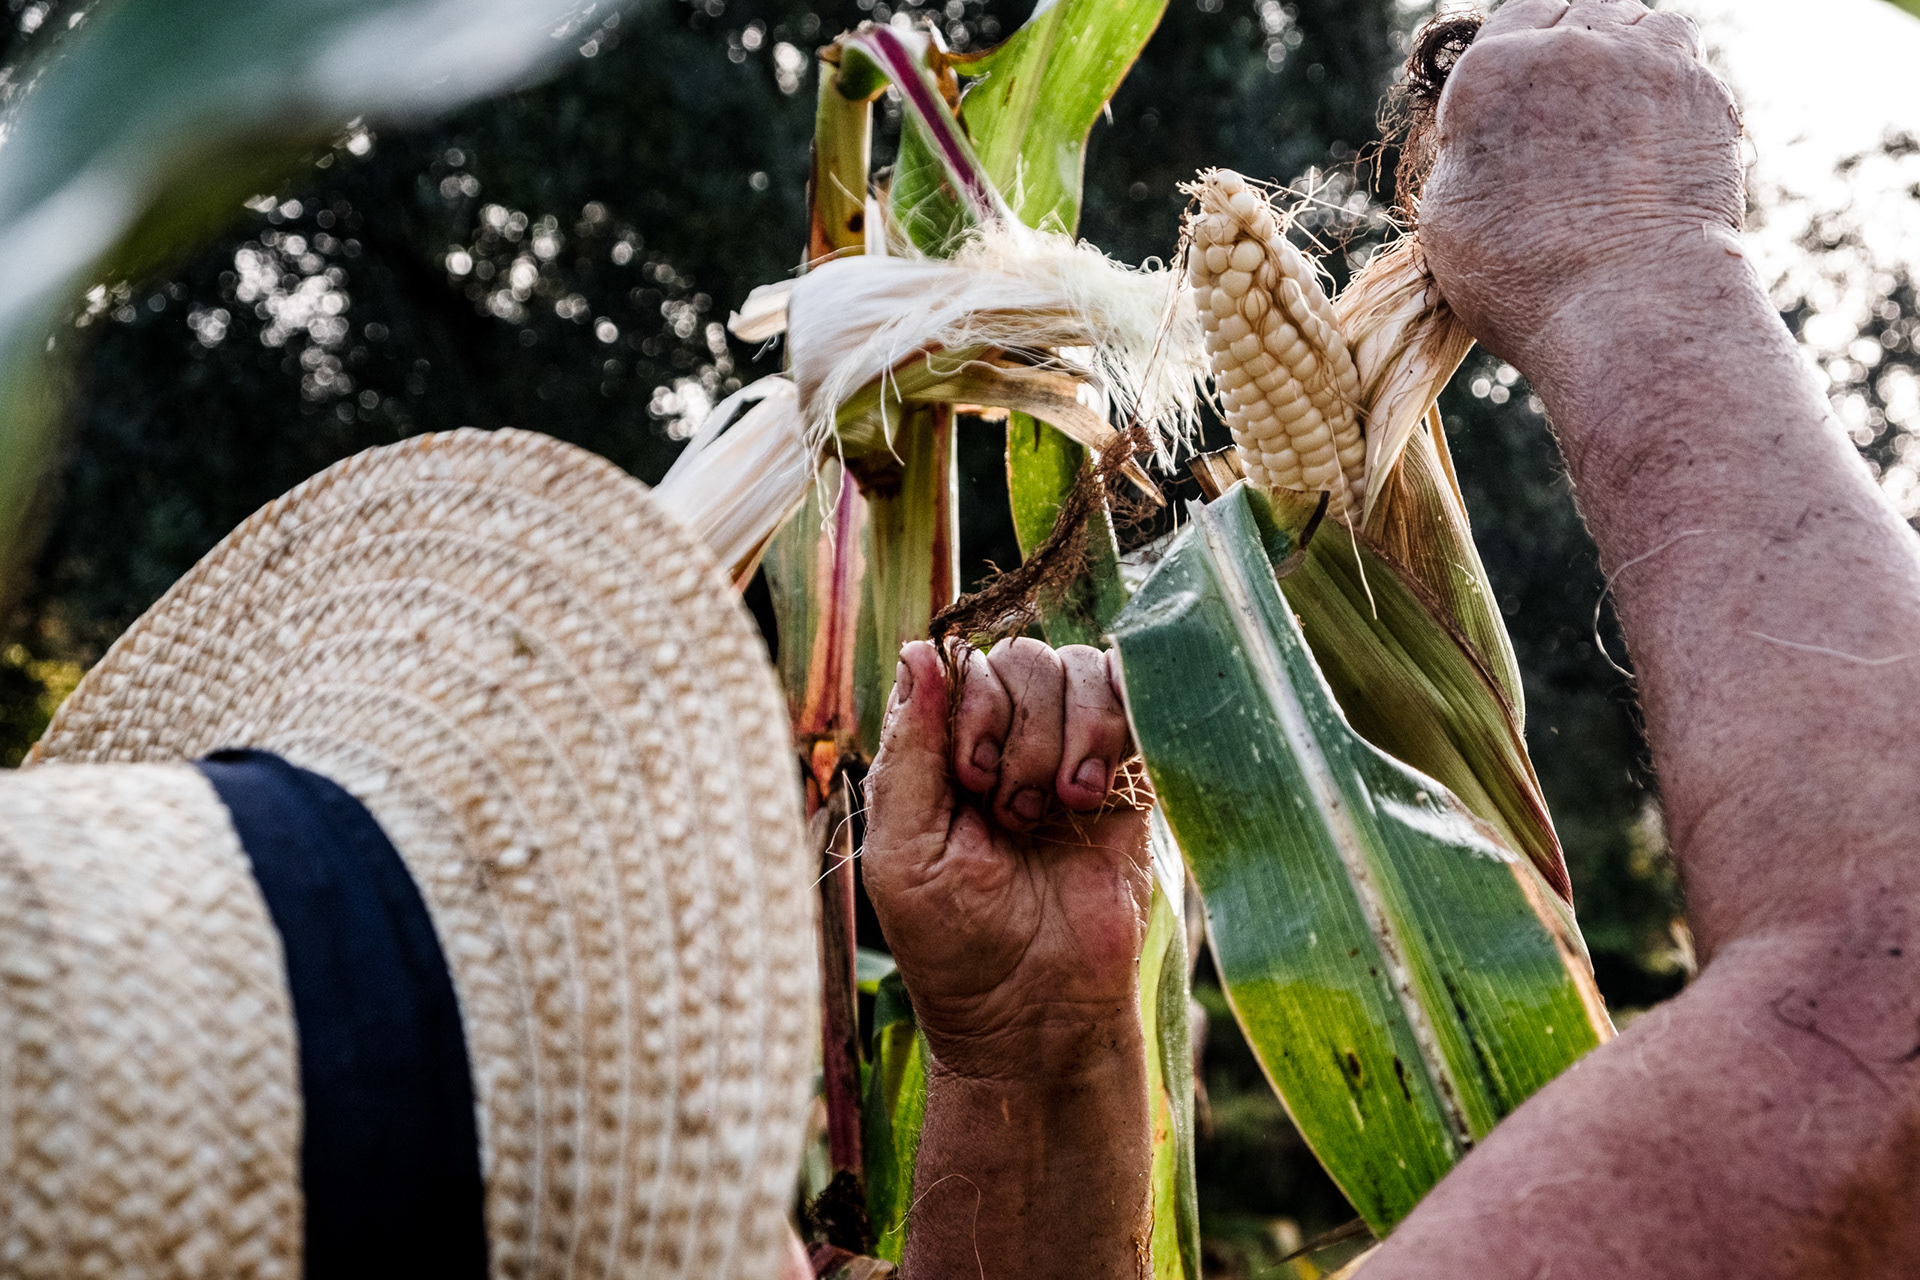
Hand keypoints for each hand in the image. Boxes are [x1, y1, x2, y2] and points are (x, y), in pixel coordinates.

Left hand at [861, 638, 1152, 1081]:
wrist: (1040, 1013)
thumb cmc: (956, 945)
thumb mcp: (903, 851)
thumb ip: (909, 750)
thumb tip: (916, 649)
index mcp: (942, 753)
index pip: (958, 664)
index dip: (969, 704)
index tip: (970, 779)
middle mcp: (1007, 741)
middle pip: (1018, 658)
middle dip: (1014, 729)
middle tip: (1010, 810)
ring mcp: (1070, 753)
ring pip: (1073, 668)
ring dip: (1062, 735)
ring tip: (1054, 811)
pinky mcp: (1128, 776)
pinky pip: (1129, 695)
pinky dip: (1109, 727)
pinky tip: (1089, 794)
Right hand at [1417, 0, 1741, 370]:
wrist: (1626, 305)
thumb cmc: (1521, 279)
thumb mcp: (1449, 215)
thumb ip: (1469, 148)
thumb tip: (1485, 133)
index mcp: (1489, 73)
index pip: (1513, 18)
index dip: (1523, 50)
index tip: (1529, 88)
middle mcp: (1567, 49)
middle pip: (1578, 12)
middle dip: (1575, 46)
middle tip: (1572, 103)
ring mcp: (1643, 63)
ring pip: (1639, 22)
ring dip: (1627, 53)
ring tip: (1618, 109)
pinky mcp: (1701, 91)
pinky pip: (1684, 62)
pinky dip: (1670, 84)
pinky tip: (1656, 131)